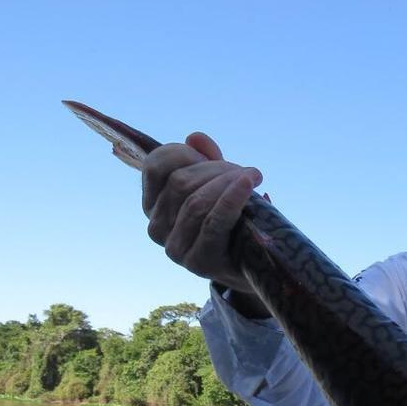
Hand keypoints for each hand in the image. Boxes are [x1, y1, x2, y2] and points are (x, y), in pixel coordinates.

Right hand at [142, 132, 263, 297]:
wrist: (253, 267)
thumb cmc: (233, 221)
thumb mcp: (217, 185)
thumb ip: (205, 160)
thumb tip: (195, 138)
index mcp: (152, 204)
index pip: (154, 166)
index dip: (184, 153)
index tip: (211, 156)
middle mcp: (156, 228)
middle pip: (180, 182)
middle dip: (216, 169)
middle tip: (245, 171)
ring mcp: (174, 249)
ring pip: (196, 201)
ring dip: (228, 183)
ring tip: (253, 177)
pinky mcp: (197, 263)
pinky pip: (214, 221)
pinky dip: (233, 198)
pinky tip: (250, 182)